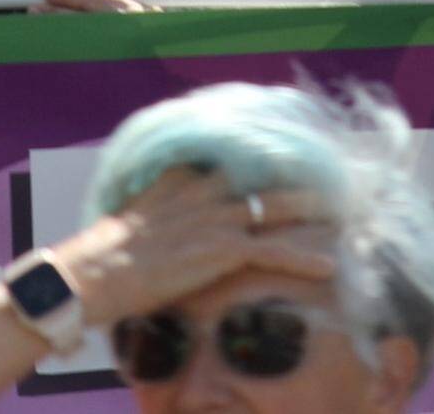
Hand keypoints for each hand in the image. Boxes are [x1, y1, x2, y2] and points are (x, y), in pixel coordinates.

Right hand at [51, 171, 339, 332]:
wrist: (96, 272)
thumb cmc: (108, 253)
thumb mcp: (138, 212)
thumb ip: (163, 202)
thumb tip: (175, 211)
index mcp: (182, 176)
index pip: (231, 161)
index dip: (261, 164)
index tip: (285, 163)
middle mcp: (205, 189)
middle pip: (261, 179)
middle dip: (295, 182)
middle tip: (324, 184)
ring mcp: (217, 217)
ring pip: (277, 210)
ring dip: (310, 214)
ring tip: (337, 217)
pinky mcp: (223, 248)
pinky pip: (275, 250)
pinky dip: (304, 258)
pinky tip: (328, 266)